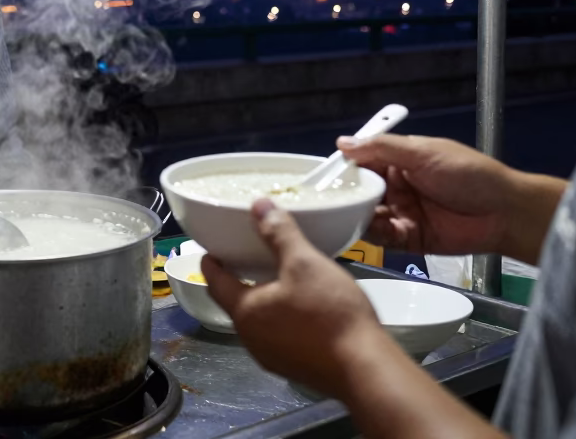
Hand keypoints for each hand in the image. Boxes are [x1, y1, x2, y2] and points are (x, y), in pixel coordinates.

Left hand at [202, 198, 386, 397]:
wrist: (365, 369)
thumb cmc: (328, 312)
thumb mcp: (305, 263)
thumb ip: (280, 234)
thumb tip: (258, 205)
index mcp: (245, 310)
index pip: (214, 282)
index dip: (211, 264)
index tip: (211, 251)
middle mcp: (250, 338)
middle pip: (235, 304)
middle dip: (238, 282)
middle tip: (248, 260)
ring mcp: (272, 358)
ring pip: (258, 323)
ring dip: (262, 302)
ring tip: (276, 281)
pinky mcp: (294, 369)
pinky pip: (279, 338)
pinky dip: (281, 320)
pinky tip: (301, 311)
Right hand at [336, 134, 564, 262]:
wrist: (505, 212)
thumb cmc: (469, 174)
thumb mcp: (423, 152)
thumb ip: (382, 148)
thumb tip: (342, 143)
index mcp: (399, 161)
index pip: (361, 162)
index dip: (343, 169)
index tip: (324, 176)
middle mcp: (396, 187)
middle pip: (359, 192)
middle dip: (346, 197)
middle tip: (332, 201)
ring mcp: (402, 213)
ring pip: (367, 216)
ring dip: (359, 216)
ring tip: (352, 216)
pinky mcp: (409, 238)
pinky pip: (383, 237)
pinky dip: (375, 234)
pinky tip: (374, 229)